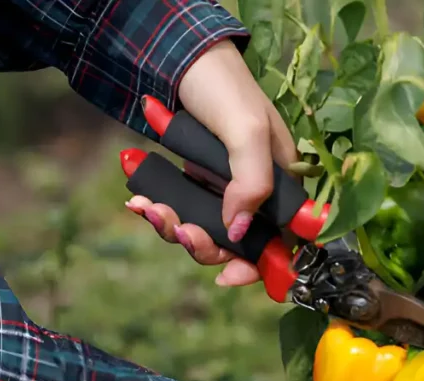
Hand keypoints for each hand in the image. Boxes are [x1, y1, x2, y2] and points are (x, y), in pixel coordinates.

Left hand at [126, 39, 295, 286]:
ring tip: (148, 206)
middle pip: (239, 244)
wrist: (180, 60)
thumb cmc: (224, 88)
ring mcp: (224, 189)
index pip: (283, 240)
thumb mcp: (246, 131)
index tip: (229, 277)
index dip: (262, 265)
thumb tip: (238, 229)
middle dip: (206, 246)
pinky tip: (139, 196)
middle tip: (179, 230)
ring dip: (174, 228)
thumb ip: (252, 182)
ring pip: (205, 232)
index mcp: (282, 183)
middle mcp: (256, 192)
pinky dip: (158, 210)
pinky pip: (179, 212)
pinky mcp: (195, 184)